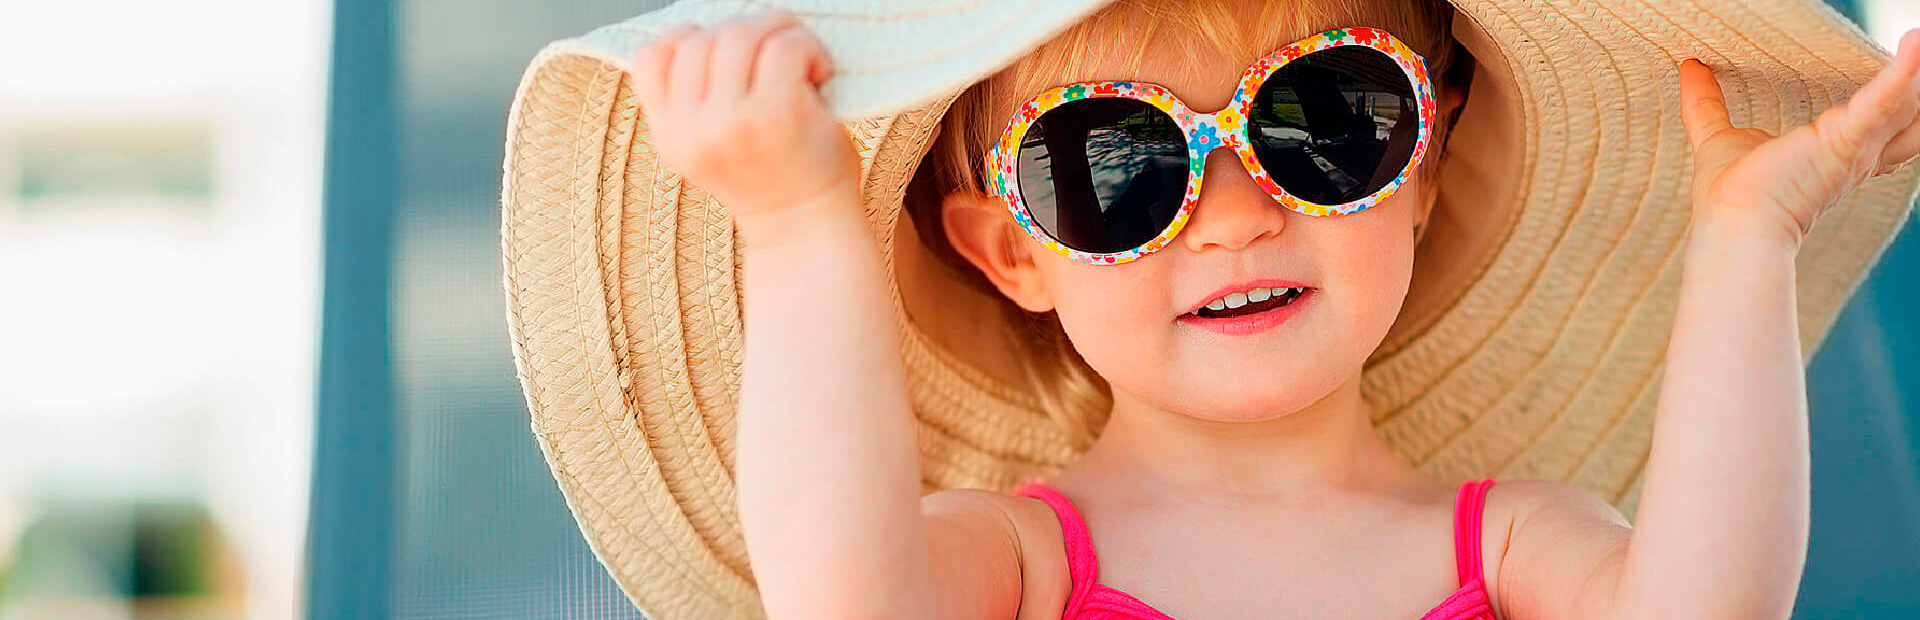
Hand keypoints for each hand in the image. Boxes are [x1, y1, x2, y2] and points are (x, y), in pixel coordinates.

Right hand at [629, 12, 862, 232]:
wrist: (809, 231)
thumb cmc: (775, 178)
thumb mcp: (711, 147)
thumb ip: (695, 101)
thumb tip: (709, 32)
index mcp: (671, 136)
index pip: (651, 57)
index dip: (689, 40)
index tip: (728, 58)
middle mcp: (691, 131)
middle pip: (702, 39)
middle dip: (747, 33)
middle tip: (781, 56)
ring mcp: (730, 123)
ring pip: (740, 35)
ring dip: (779, 34)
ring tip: (802, 63)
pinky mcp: (774, 116)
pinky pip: (783, 46)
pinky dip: (807, 48)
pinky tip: (819, 74)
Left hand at [1678, 28, 1919, 247]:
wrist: (1733, 224)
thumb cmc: (1730, 197)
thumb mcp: (1719, 138)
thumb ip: (1706, 103)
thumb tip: (1690, 68)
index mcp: (1836, 155)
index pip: (1879, 126)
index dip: (1895, 101)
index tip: (1903, 71)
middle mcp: (1857, 154)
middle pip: (1908, 117)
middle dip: (1918, 88)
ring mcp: (1855, 148)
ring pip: (1907, 106)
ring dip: (1916, 73)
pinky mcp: (1844, 141)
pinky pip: (1882, 101)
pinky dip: (1901, 73)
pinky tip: (1914, 43)